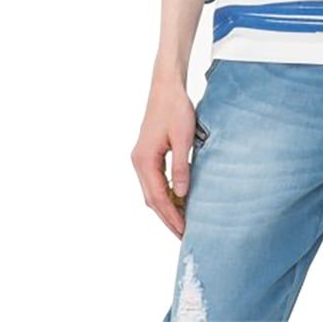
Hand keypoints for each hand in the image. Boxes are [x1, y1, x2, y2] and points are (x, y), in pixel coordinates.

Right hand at [131, 76, 195, 238]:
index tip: (184, 231)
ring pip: (151, 192)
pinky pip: (154, 181)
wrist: (166, 86)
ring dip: (165, 207)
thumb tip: (182, 194)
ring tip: (182, 222)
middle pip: (151, 199)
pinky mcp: (147, 154)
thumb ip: (181, 166)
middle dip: (167, 218)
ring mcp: (140, 158)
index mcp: (144, 160)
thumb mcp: (183, 137)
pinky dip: (164, 194)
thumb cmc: (176, 108)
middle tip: (184, 235)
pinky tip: (178, 199)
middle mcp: (138, 162)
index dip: (171, 216)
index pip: (157, 197)